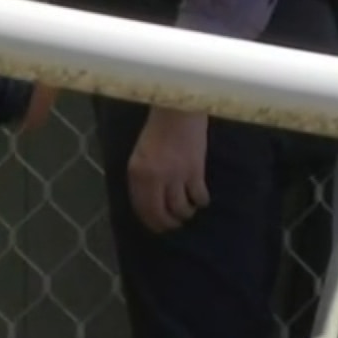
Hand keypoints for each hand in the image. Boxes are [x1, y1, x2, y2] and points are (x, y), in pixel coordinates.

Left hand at [127, 108, 210, 232]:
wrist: (177, 110)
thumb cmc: (157, 129)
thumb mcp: (141, 154)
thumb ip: (143, 176)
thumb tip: (149, 200)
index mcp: (137, 172)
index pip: (142, 207)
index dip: (150, 221)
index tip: (157, 227)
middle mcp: (154, 178)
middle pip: (161, 213)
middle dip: (168, 223)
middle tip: (174, 224)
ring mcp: (175, 175)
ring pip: (181, 209)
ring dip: (185, 214)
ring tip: (187, 211)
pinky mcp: (195, 171)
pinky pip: (198, 197)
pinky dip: (200, 201)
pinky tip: (200, 198)